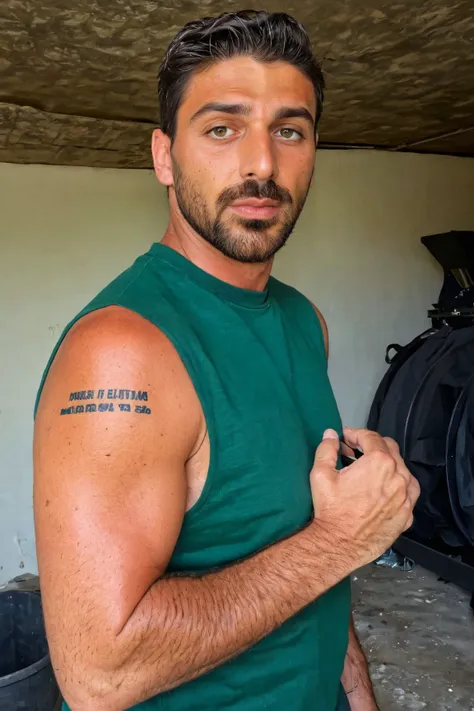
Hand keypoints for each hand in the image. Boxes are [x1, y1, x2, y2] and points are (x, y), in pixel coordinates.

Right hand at [309, 428, 419, 568]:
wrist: (340, 544)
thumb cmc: (331, 509)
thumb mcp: (321, 474)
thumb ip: (326, 449)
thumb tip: (331, 434)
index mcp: (379, 462)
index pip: (371, 437)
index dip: (356, 434)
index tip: (346, 438)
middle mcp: (398, 476)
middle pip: (390, 449)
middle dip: (372, 445)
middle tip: (355, 451)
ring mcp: (406, 496)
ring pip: (402, 469)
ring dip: (387, 464)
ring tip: (370, 471)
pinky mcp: (408, 514)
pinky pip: (408, 492)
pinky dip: (397, 485)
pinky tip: (384, 489)